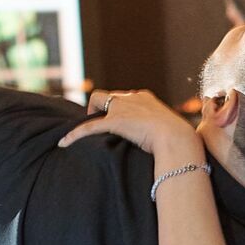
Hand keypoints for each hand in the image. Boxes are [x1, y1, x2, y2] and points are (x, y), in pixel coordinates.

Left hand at [61, 90, 200, 160]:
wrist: (178, 139)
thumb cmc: (181, 140)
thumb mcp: (173, 132)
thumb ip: (164, 133)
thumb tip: (174, 148)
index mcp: (145, 97)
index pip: (125, 97)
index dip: (118, 108)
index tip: (118, 121)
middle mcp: (132, 98)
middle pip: (107, 96)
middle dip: (100, 107)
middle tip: (100, 125)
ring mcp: (122, 108)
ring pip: (95, 103)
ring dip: (89, 116)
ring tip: (84, 131)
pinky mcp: (114, 122)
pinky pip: (87, 127)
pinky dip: (74, 134)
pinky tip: (64, 143)